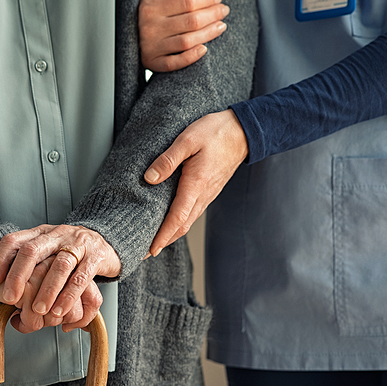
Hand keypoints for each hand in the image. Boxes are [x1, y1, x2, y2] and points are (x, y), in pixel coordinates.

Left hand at [0, 224, 120, 325]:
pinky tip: (60, 311)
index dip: (0, 259)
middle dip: (18, 276)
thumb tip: (7, 302)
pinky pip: (82, 277)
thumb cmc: (70, 253)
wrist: (107, 241)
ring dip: (47, 290)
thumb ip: (29, 270)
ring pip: (59, 265)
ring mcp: (77, 244)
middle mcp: (57, 235)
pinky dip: (69, 296)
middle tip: (10, 299)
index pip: (14, 240)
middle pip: (32, 250)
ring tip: (38, 311)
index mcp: (40, 233)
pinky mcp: (96, 257)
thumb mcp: (47, 253)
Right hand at [139, 0, 229, 72]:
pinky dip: (191, 57)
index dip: (207, 0)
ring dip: (209, 34)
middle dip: (212, 15)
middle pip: (191, 21)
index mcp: (151, 6)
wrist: (129, 31)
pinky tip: (204, 49)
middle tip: (224, 11)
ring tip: (221, 26)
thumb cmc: (151, 6)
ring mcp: (151, 47)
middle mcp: (149, 27)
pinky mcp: (152, 63)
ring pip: (186, 41)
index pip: (188, 2)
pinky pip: (174, 63)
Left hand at [144, 109, 247, 255]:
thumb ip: (168, 160)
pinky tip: (170, 223)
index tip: (150, 250)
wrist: (242, 132)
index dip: (162, 236)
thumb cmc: (215, 133)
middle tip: (144, 253)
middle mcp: (202, 195)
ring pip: (187, 222)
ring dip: (171, 235)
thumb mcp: (188, 140)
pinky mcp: (208, 191)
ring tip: (154, 242)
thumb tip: (149, 178)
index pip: (177, 218)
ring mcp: (207, 195)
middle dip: (163, 242)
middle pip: (181, 227)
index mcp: (196, 185)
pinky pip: (192, 213)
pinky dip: (179, 224)